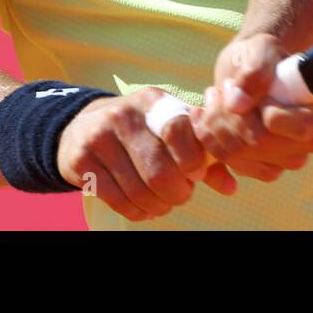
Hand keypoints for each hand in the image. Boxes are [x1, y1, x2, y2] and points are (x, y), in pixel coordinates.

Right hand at [58, 87, 236, 221]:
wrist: (82, 128)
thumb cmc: (141, 132)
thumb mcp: (168, 130)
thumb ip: (203, 153)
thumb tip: (231, 186)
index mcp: (153, 101)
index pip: (180, 131)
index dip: (193, 160)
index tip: (196, 174)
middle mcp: (124, 114)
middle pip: (161, 170)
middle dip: (178, 193)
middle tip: (181, 195)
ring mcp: (99, 136)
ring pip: (140, 189)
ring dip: (159, 206)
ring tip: (163, 203)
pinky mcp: (82, 160)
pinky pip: (118, 199)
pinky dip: (137, 212)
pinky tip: (143, 208)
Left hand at [189, 33, 312, 182]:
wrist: (248, 70)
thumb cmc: (262, 56)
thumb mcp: (261, 49)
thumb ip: (254, 70)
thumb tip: (238, 104)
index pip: (298, 128)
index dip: (265, 112)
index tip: (245, 89)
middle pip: (261, 143)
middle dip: (229, 115)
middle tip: (220, 88)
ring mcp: (290, 158)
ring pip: (242, 155)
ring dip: (217, 125)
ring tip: (213, 96)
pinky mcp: (267, 168)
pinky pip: (234, 163)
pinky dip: (212, 139)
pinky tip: (208, 116)